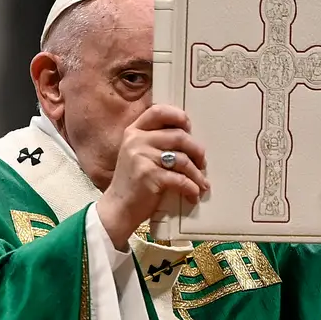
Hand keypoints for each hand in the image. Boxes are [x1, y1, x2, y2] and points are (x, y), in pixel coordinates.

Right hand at [97, 105, 209, 249]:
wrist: (118, 208)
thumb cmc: (134, 182)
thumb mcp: (138, 154)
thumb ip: (155, 141)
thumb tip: (189, 136)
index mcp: (134, 131)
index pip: (158, 111)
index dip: (178, 116)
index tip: (189, 127)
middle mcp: (136, 141)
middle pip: (179, 136)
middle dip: (197, 150)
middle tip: (202, 163)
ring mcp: (141, 157)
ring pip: (182, 159)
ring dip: (197, 173)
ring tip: (201, 183)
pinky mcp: (149, 176)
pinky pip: (180, 179)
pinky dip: (191, 188)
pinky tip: (193, 194)